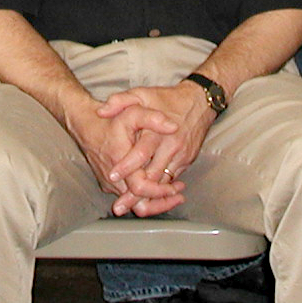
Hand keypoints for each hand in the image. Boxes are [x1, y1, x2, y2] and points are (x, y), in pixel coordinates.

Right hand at [61, 96, 179, 212]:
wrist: (84, 125)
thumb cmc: (110, 120)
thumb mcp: (132, 112)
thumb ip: (153, 118)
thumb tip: (174, 127)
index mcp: (120, 163)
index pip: (141, 189)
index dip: (160, 191)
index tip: (176, 187)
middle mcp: (113, 179)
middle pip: (139, 205)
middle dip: (162, 203)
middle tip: (179, 197)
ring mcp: (109, 184)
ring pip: (134, 204)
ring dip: (155, 201)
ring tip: (174, 194)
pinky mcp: (108, 184)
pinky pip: (127, 196)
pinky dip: (144, 196)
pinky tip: (158, 187)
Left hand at [100, 80, 216, 215]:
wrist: (200, 102)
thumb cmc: (167, 98)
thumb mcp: (142, 93)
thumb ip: (120, 101)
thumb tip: (101, 111)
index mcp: (156, 131)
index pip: (141, 152)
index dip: (126, 166)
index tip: (112, 176)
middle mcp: (169, 146)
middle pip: (152, 176)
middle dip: (136, 193)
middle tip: (120, 206)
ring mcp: (180, 156)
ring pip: (163, 183)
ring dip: (149, 197)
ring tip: (134, 209)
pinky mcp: (186, 161)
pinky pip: (172, 180)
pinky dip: (162, 191)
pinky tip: (150, 200)